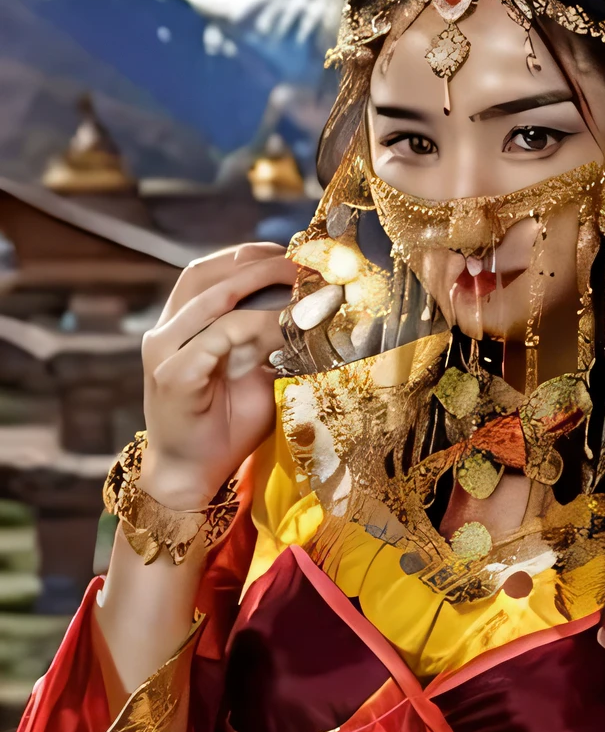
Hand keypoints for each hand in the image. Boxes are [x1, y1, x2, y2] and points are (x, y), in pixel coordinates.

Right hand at [140, 241, 295, 507]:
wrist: (193, 474)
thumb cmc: (225, 427)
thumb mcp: (255, 375)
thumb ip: (270, 342)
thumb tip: (312, 313)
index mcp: (179, 327)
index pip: (209, 272)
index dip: (250, 257)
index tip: (293, 257)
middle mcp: (165, 332)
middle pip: (206, 273)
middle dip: (256, 262)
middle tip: (300, 263)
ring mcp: (164, 352)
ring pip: (212, 298)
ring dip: (258, 284)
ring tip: (298, 284)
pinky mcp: (174, 375)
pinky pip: (217, 337)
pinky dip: (254, 326)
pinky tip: (284, 328)